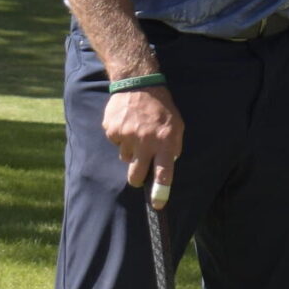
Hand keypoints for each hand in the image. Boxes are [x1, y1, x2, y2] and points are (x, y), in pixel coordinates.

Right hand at [104, 84, 184, 204]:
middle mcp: (145, 142)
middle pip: (136, 176)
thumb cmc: (161, 108)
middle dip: (137, 179)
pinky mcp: (112, 131)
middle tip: (139, 174)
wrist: (138, 84)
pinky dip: (121, 137)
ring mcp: (127, 137)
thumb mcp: (176, 126)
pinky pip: (116, 144)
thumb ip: (172, 147)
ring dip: (131, 151)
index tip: (158, 204)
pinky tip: (127, 124)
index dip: (160, 192)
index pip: (164, 173)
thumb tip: (166, 167)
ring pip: (125, 159)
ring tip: (137, 132)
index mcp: (165, 142)